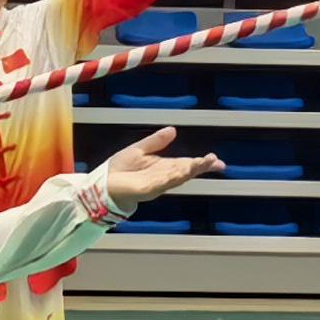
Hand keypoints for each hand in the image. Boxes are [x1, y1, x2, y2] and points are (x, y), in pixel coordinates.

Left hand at [98, 127, 221, 210]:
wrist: (103, 184)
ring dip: (191, 171)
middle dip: (201, 167)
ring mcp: (156, 184)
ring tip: (204, 164)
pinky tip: (181, 172)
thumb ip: (156, 141)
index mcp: (163, 167)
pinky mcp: (146, 190)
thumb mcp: (139, 149)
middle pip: (186, 171)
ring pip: (177, 176)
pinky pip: (161, 183)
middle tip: (217, 162)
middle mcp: (163, 176)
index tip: (215, 159)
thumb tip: (173, 130)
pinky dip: (172, 177)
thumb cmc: (119, 170)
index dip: (201, 162)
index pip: (186, 164)